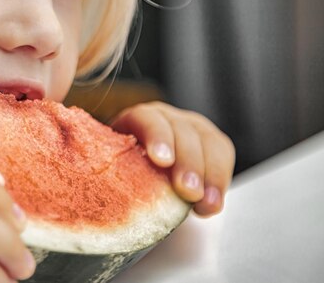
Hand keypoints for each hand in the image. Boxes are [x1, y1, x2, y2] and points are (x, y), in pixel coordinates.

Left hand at [111, 101, 234, 216]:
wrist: (146, 180)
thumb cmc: (124, 176)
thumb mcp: (116, 170)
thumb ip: (117, 175)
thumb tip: (100, 192)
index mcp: (137, 118)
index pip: (147, 119)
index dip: (156, 137)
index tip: (161, 161)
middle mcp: (166, 118)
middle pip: (182, 131)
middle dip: (188, 163)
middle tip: (188, 191)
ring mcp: (192, 127)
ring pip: (207, 142)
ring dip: (209, 175)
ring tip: (205, 204)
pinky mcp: (213, 142)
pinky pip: (222, 155)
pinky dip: (219, 181)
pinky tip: (212, 204)